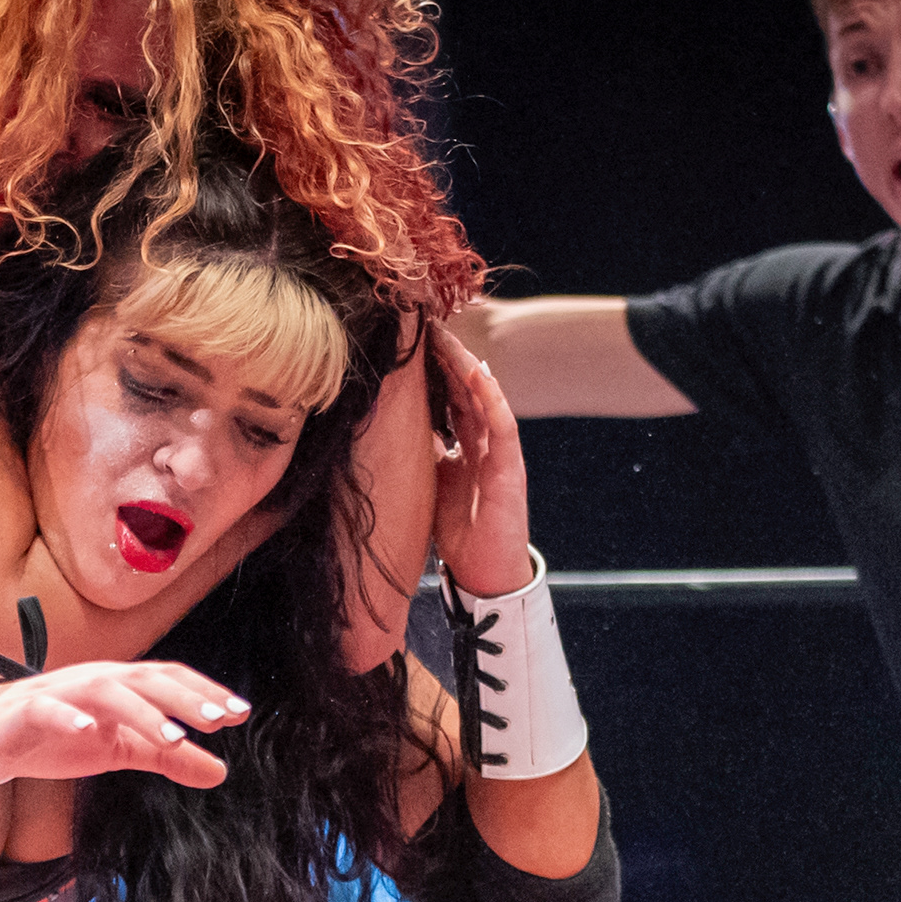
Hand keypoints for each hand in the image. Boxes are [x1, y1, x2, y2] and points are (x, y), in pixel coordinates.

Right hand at [0, 660, 248, 788]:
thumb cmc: (58, 735)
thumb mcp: (121, 749)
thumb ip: (168, 757)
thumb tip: (220, 771)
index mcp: (122, 686)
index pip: (170, 680)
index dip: (204, 693)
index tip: (240, 713)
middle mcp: (97, 680)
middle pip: (145, 679)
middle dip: (184, 698)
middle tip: (218, 721)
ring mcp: (61, 692)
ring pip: (106, 691)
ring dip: (141, 711)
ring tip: (170, 737)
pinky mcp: (26, 711)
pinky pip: (48, 709)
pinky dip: (68, 715)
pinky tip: (87, 730)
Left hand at [430, 325, 534, 600]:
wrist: (486, 576)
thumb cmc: (461, 536)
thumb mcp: (431, 487)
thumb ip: (423, 457)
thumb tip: (390, 432)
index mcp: (466, 449)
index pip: (451, 399)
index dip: (434, 371)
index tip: (412, 341)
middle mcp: (484, 446)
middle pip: (466, 391)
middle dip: (446, 358)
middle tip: (426, 325)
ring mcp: (499, 455)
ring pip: (484, 399)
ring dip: (466, 367)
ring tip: (448, 338)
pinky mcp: (510, 470)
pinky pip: (503, 426)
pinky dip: (492, 398)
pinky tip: (478, 372)